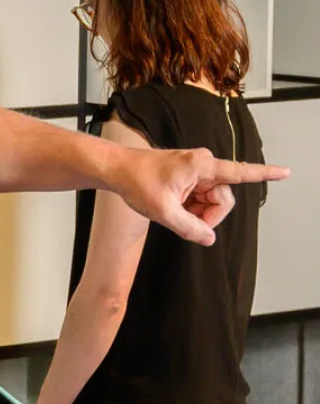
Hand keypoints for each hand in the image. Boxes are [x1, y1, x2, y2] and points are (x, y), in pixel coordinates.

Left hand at [110, 147, 289, 245]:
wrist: (117, 170)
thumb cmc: (137, 182)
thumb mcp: (163, 212)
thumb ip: (189, 228)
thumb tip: (209, 239)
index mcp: (201, 166)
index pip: (240, 172)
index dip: (264, 174)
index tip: (286, 172)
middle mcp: (203, 164)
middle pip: (222, 198)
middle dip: (208, 215)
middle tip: (186, 224)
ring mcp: (195, 170)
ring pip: (210, 200)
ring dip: (196, 212)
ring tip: (173, 211)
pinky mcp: (188, 176)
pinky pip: (199, 197)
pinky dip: (189, 208)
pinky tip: (172, 207)